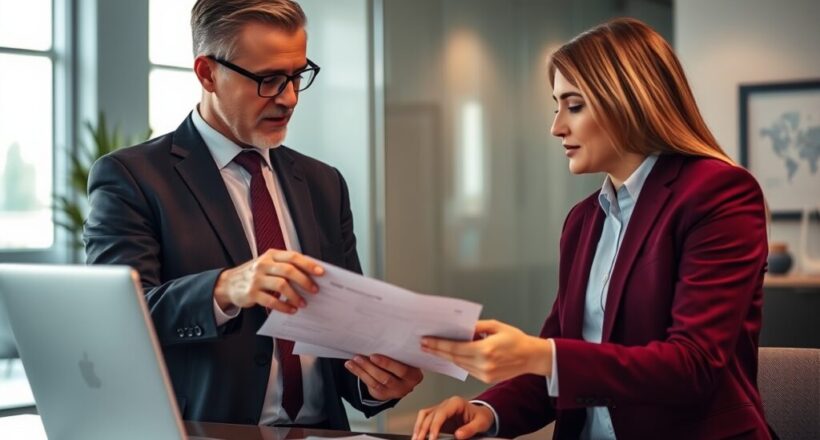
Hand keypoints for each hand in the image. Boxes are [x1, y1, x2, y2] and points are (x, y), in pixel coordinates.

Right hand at [213, 249, 323, 313]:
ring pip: (281, 285)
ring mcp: (256, 279)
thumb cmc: (256, 274)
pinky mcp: (251, 293)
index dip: (308, 264)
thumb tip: (311, 275)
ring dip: (295, 296)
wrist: (228, 283)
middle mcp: (263, 264)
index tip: (321, 273)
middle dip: (305, 281)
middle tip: (315, 290)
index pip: (293, 257)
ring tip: (303, 303)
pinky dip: (283, 306)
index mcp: (271, 255)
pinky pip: (271, 301)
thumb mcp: (268, 264)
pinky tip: (291, 310)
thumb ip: (286, 266)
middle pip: (289, 270)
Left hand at [344, 354, 422, 400]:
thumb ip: (400, 354)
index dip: (387, 364)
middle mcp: (406, 386)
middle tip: (359, 357)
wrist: (402, 378)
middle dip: (371, 367)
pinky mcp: (383, 395)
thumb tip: (379, 341)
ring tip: (354, 360)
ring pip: (376, 382)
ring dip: (362, 370)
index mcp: (414, 375)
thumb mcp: (407, 359)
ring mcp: (394, 392)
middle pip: (387, 378)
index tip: (374, 356)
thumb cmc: (404, 363)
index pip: (402, 370)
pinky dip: (359, 373)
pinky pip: (369, 384)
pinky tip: (351, 366)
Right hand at [413, 396, 493, 439]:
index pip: (441, 413)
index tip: (432, 438)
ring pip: (424, 415)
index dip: (434, 426)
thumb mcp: (481, 423)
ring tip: (415, 438)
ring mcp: (441, 409)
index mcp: (456, 403)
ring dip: (418, 427)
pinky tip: (418, 435)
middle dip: (423, 429)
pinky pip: (425, 418)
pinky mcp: (438, 416)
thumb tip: (458, 435)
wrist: (482, 415)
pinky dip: (420, 426)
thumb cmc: (481, 417)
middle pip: (430, 415)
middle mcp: (446, 404)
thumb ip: (470, 429)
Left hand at [421, 319, 552, 382]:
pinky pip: (467, 369)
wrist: (532, 357)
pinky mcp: (486, 379)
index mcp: (485, 350)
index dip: (438, 345)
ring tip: (434, 349)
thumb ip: (476, 327)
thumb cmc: (516, 339)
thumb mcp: (496, 326)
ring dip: (446, 356)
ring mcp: (484, 374)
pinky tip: (451, 355)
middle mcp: (484, 364)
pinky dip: (458, 361)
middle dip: (437, 351)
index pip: (455, 348)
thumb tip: (459, 327)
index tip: (426, 341)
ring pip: (459, 364)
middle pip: (454, 358)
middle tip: (424, 345)